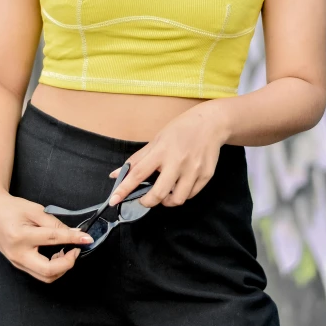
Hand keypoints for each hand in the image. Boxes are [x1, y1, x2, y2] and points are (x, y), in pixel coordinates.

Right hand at [0, 190, 93, 282]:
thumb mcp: (35, 210)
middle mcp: (18, 254)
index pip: (53, 239)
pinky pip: (38, 273)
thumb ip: (54, 223)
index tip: (87, 238)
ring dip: (61, 267)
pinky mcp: (17, 265)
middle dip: (67, 263)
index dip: (74, 239)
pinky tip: (57, 254)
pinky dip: (52, 267)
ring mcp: (16, 262)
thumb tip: (74, 234)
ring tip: (67, 251)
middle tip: (76, 250)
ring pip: (44, 276)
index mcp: (21, 236)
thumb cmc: (12, 208)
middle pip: (48, 270)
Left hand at [107, 107, 227, 207]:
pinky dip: (182, 195)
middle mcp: (178, 161)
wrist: (211, 123)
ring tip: (164, 193)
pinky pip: (191, 195)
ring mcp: (193, 170)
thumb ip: (137, 159)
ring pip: (176, 200)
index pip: (138, 173)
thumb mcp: (157, 140)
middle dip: (147, 202)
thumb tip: (115, 174)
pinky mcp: (206, 176)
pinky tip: (179, 186)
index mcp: (162, 150)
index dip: (124, 188)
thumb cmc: (180, 129)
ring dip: (166, 201)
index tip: (114, 200)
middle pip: (158, 194)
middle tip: (144, 199)